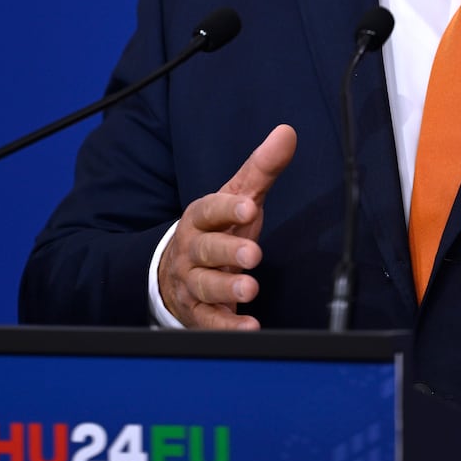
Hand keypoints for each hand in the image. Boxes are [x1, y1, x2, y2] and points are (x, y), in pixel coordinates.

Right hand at [158, 123, 296, 328]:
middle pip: (206, 250)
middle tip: (252, 254)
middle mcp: (192, 251)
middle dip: (228, 252)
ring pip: (205, 286)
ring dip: (227, 289)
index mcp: (199, 219)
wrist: (174, 273)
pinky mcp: (198, 313)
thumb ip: (261, 169)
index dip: (227, 209)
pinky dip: (226, 326)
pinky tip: (248, 327)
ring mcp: (192, 283)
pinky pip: (209, 321)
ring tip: (250, 290)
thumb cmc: (216, 230)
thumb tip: (287, 133)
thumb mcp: (237, 199)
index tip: (249, 207)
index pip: (208, 210)